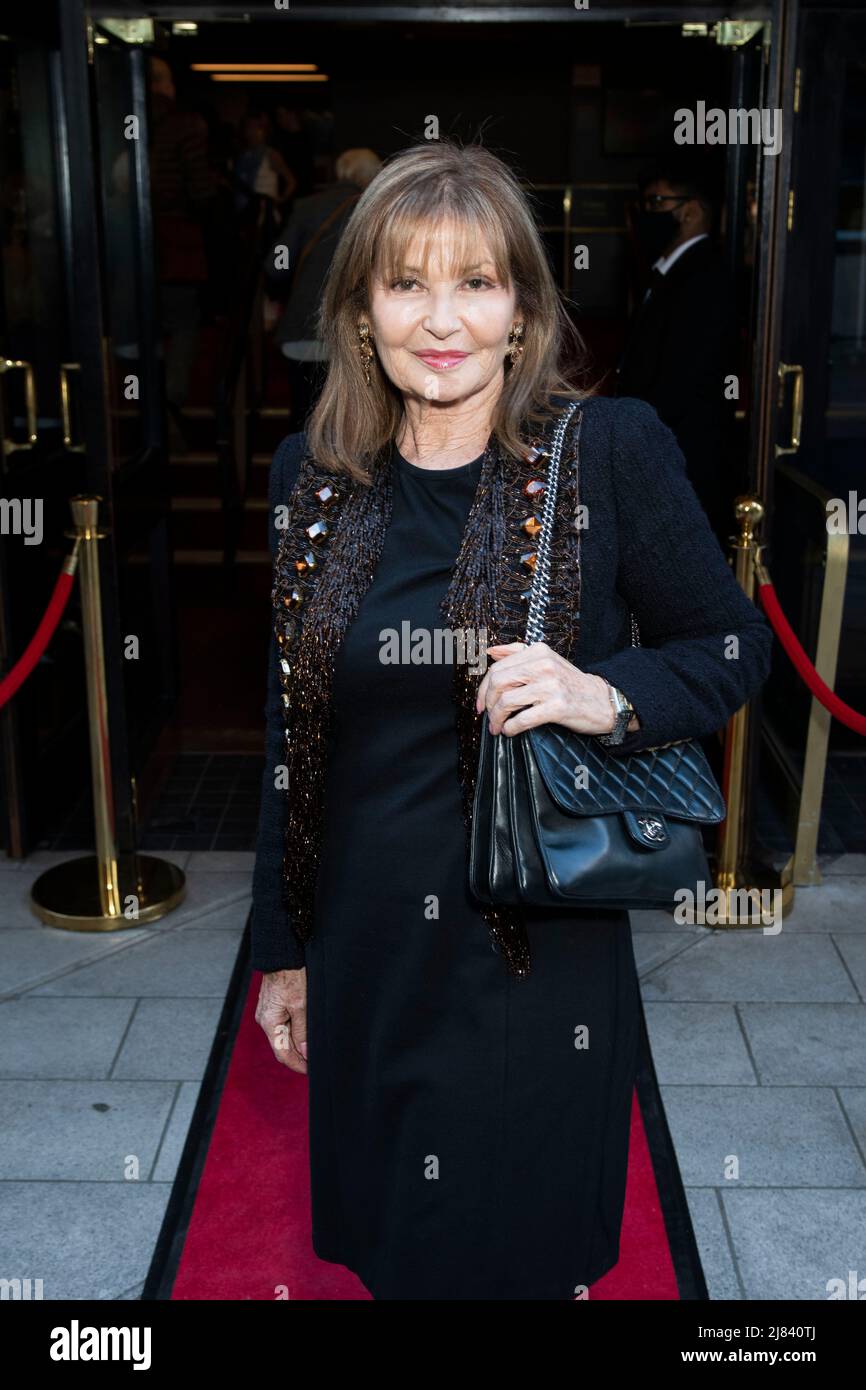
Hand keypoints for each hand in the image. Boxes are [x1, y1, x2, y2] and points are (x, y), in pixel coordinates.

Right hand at [255, 967, 307, 1073]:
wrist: (282, 954)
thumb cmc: (291, 976)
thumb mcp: (301, 1005)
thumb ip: (302, 1031)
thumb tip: (305, 1053)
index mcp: (269, 1022)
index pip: (283, 1054)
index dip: (298, 1065)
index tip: (312, 1070)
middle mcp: (265, 1020)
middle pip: (282, 1046)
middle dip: (299, 1056)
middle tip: (316, 1061)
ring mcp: (268, 1013)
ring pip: (283, 1036)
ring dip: (297, 1044)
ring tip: (313, 1047)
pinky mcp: (273, 1007)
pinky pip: (283, 1026)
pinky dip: (294, 1032)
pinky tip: (306, 1032)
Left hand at [474, 641, 618, 736]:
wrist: (603, 700)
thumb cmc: (571, 684)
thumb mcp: (547, 661)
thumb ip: (518, 653)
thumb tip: (491, 652)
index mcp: (538, 652)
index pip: (497, 668)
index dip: (483, 689)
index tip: (481, 704)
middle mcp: (544, 665)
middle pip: (498, 683)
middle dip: (487, 703)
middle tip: (488, 717)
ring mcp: (551, 685)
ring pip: (506, 702)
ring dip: (497, 719)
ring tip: (498, 727)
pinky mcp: (557, 706)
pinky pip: (522, 719)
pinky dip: (511, 728)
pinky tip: (510, 731)